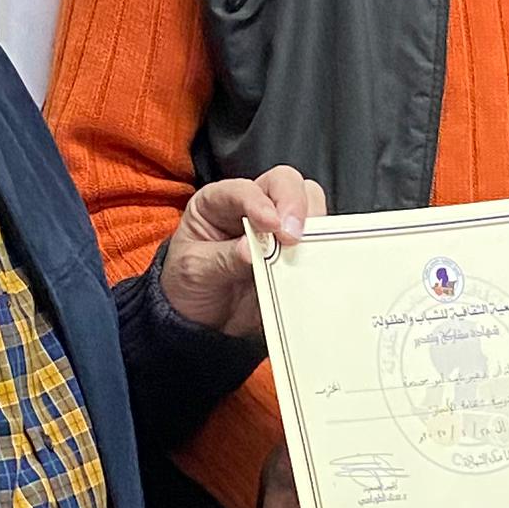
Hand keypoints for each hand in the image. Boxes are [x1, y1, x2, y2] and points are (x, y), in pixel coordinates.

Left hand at [157, 169, 325, 339]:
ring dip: (312, 225)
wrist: (202, 324)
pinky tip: (313, 264)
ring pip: (309, 204)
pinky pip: (316, 242)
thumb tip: (252, 251)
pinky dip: (319, 249)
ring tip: (304, 251)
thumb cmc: (189, 287)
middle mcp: (250, 207)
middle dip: (294, 204)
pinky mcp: (294, 252)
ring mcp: (276, 229)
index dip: (259, 202)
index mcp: (217, 202)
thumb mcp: (194, 272)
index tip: (272, 224)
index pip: (243, 189)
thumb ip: (223, 259)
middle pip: (284, 183)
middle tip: (294, 235)